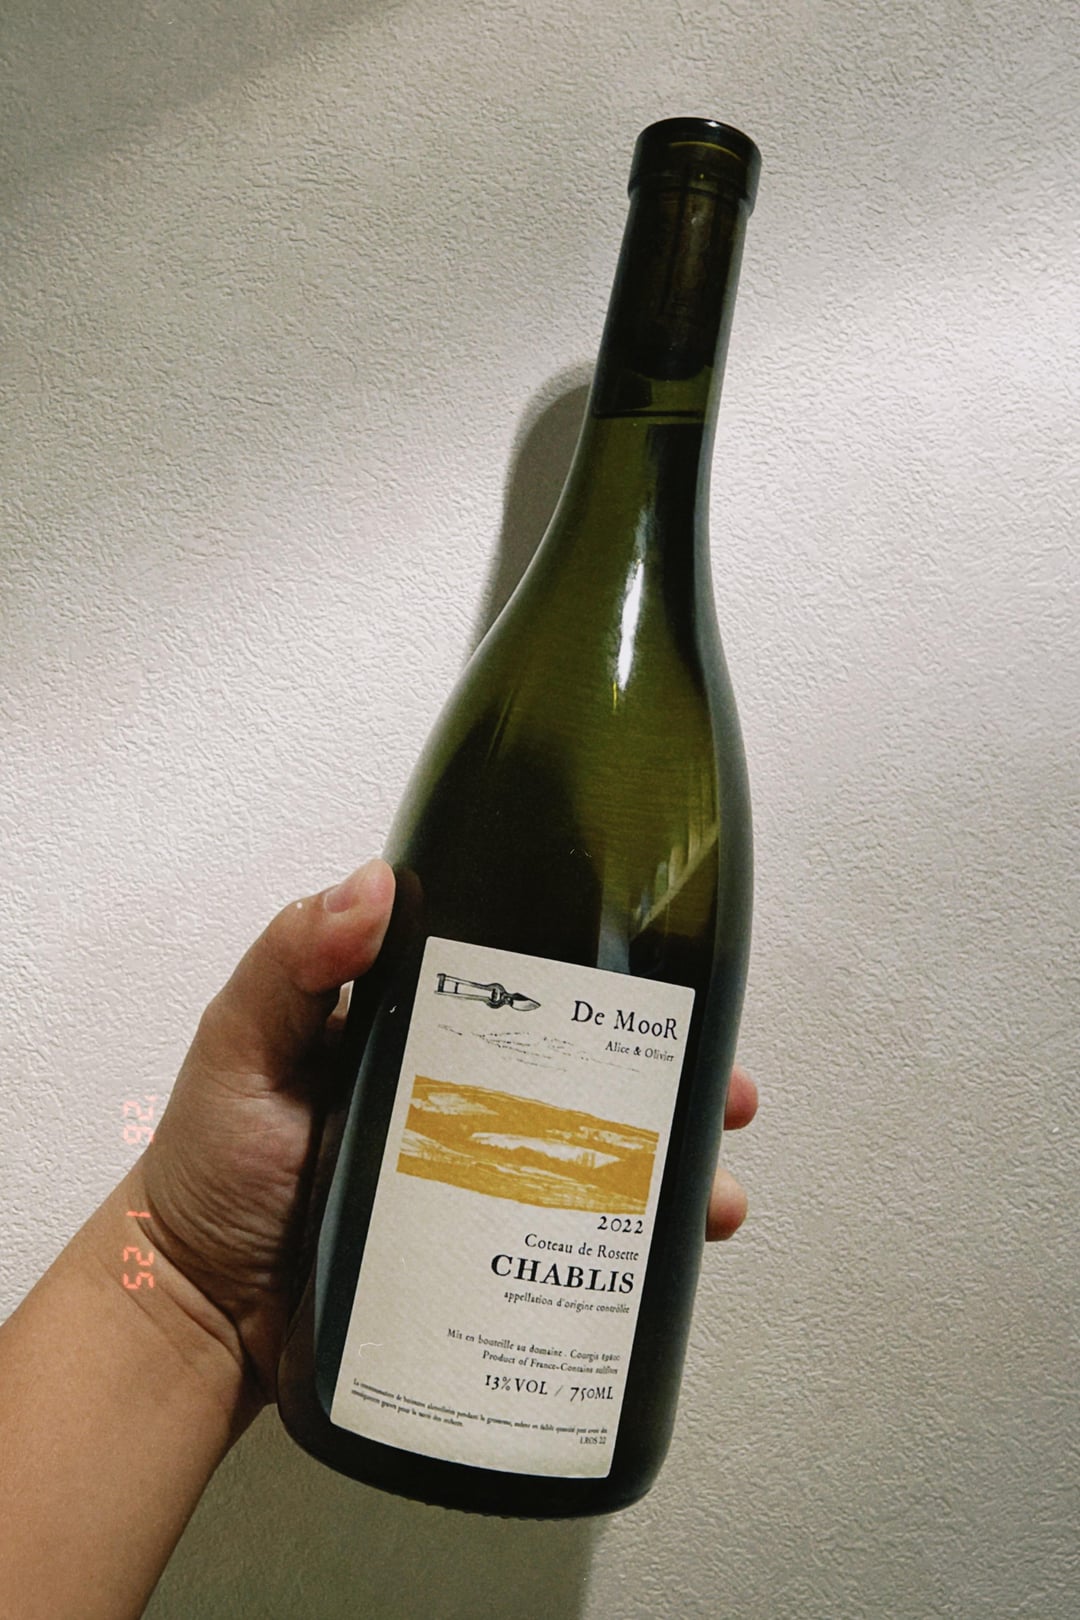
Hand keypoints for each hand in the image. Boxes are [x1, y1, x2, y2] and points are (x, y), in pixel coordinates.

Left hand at [137, 861, 757, 1425]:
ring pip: (600, 1158)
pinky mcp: (480, 1258)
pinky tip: (675, 1258)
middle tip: (728, 1090)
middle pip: (590, 1072)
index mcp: (421, 1029)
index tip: (669, 976)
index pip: (530, 986)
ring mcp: (478, 1181)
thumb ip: (292, 961)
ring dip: (674, 1166)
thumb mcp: (240, 1042)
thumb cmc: (211, 1165)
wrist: (193, 1312)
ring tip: (716, 1191)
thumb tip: (376, 885)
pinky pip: (570, 1243)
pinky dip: (633, 1251)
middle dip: (673, 1076)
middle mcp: (464, 1096)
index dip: (606, 978)